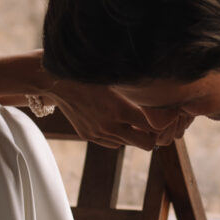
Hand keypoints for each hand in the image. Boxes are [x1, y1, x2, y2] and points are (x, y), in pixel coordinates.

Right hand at [41, 77, 162, 149]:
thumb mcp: (116, 81)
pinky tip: (114, 121)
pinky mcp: (87, 136)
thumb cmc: (89, 74)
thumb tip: (159, 101)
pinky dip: (117, 135)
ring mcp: (98, 134)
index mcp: (121, 110)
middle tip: (150, 122)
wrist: (57, 81)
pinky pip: (111, 143)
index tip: (162, 117)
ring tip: (131, 118)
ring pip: (127, 143)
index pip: (153, 130)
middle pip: (145, 144)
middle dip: (151, 135)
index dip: (162, 126)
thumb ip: (136, 95)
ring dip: (132, 134)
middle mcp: (111, 126)